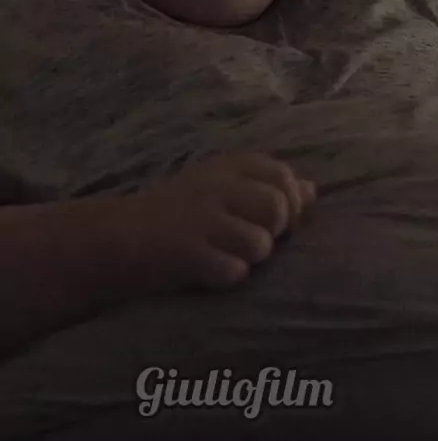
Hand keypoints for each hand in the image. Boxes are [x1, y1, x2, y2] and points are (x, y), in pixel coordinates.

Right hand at [123, 152, 315, 293]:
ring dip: (251, 258)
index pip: (281, 174)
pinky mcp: (188, 252)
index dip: (291, 200)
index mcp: (226, 167)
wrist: (118, 236)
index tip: (279, 220)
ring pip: (260, 243)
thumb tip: (312, 189)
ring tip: (227, 255)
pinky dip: (228, 277)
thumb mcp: (220, 187)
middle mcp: (216, 186)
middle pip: (277, 206)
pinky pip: (234, 272)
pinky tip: (210, 270)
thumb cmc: (177, 212)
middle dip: (276, 230)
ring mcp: (201, 218)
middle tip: (255, 239)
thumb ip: (265, 185)